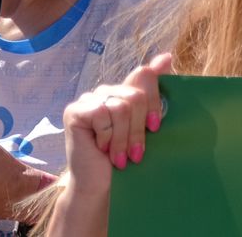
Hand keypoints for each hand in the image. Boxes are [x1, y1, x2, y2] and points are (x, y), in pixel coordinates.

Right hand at [63, 53, 172, 191]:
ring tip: (121, 158)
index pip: (144, 74)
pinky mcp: (74, 110)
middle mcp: (106, 90)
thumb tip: (167, 56)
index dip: (153, 101)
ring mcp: (89, 99)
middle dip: (138, 130)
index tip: (155, 127)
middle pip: (135, 95)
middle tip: (136, 154)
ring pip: (121, 107)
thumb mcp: (146, 126)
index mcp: (124, 91)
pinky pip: (102, 114)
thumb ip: (153, 93)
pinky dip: (107, 136)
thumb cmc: (126, 159)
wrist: (101, 187)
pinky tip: (102, 149)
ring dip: (123, 139)